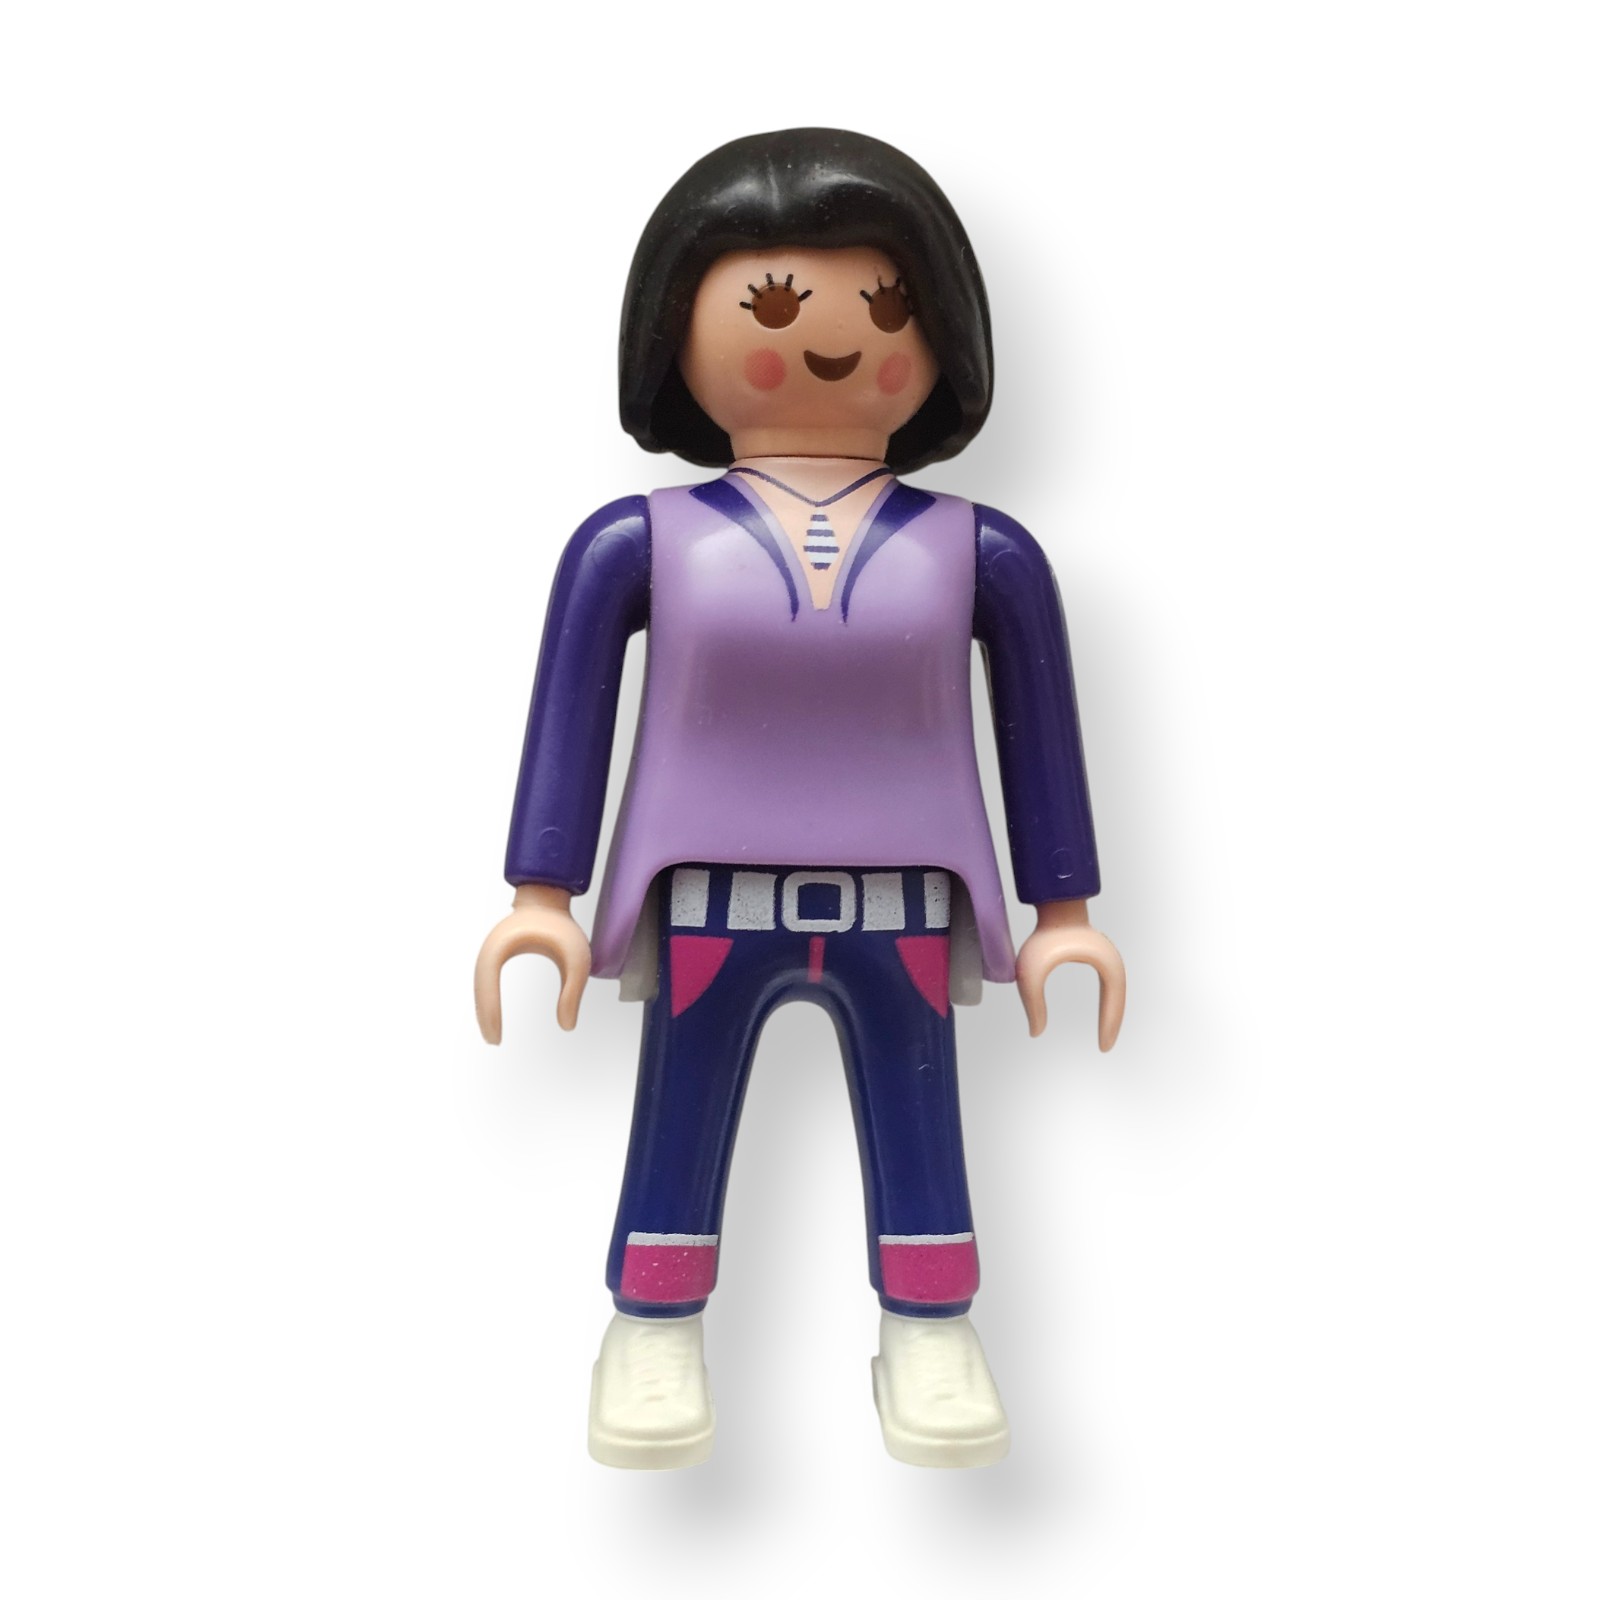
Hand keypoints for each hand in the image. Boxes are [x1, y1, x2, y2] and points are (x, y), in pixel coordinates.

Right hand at [474, 883, 590, 1041]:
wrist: (547, 896)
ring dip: (484, 1010)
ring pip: (480, 986)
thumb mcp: (576, 958)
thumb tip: (568, 1027)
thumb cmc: (561, 925)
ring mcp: (489, 950)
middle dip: (485, 1016)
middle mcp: (490, 949)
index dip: (490, 1012)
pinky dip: (487, 1000)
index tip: (497, 1037)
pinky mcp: (495, 954)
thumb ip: (573, 992)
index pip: (488, 984)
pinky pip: (486, 980)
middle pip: (479, 988)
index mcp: (503, 946)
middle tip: (494, 1042)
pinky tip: (494, 1017)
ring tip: (492, 1035)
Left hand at [1013, 899, 1125, 1050]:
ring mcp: (1108, 957)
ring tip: (1105, 1035)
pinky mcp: (1100, 956)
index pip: (1113, 1002)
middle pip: (1118, 1000)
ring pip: (1116, 993)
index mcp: (1106, 965)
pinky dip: (1108, 1003)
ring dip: (1112, 1013)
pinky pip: (1109, 986)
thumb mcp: (1032, 972)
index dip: (1110, 1025)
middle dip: (1113, 1023)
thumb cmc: (1043, 935)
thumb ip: (1032, 1003)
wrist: (1053, 905)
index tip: (1103, 1047)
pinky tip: (1102, 1015)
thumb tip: (1035, 1033)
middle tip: (1105, 1048)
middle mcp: (1112, 961)